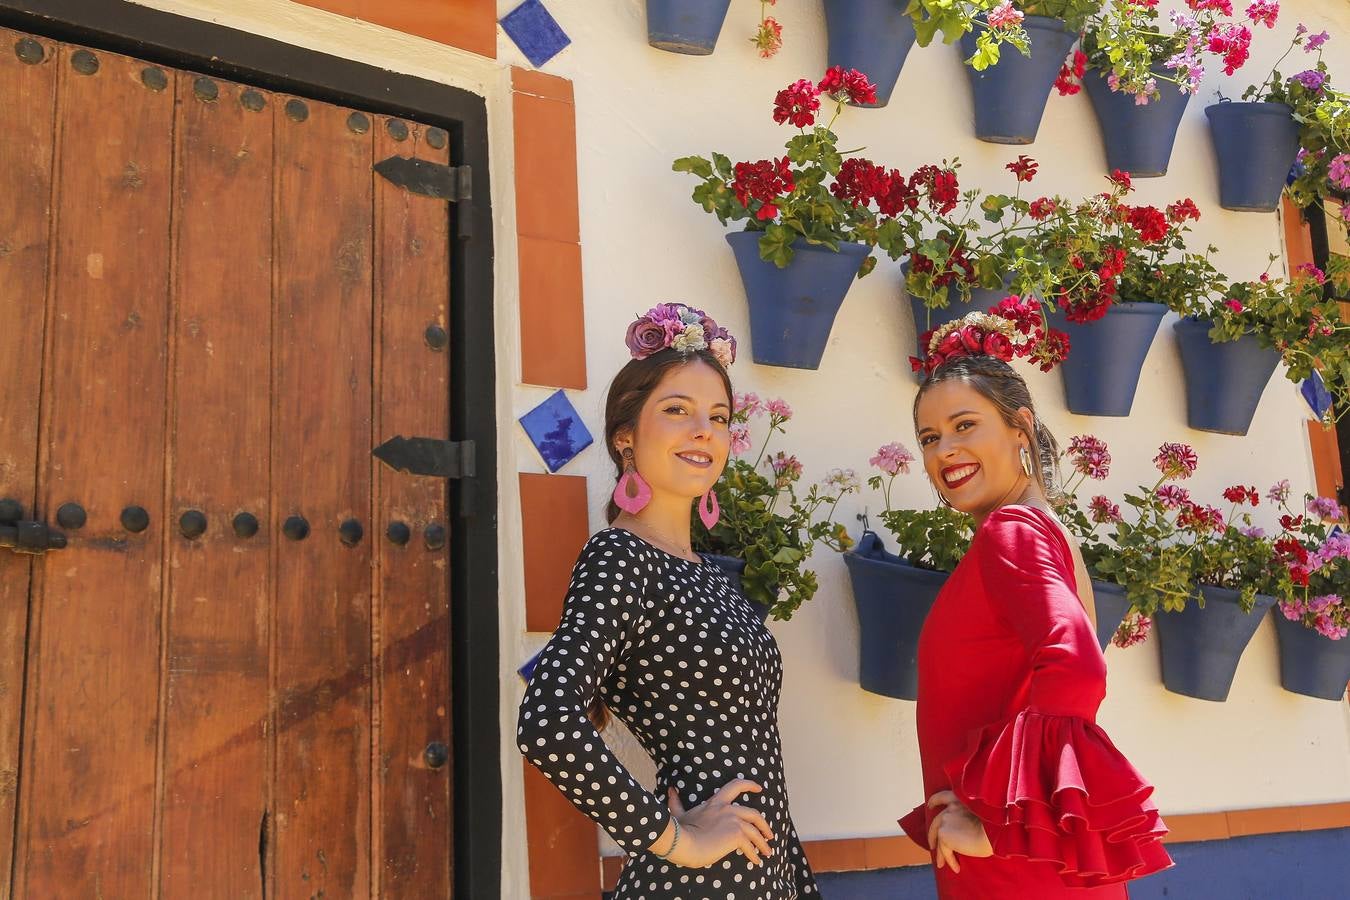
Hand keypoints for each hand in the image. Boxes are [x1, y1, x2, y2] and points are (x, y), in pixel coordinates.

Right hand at [654, 779, 775, 868]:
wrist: (682, 842)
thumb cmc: (679, 830)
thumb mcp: (679, 813)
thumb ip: (676, 801)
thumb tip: (671, 790)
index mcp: (716, 802)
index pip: (735, 786)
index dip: (749, 785)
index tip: (759, 788)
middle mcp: (728, 809)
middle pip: (755, 814)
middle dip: (764, 825)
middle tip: (769, 834)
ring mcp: (734, 821)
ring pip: (756, 831)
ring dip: (763, 843)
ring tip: (766, 852)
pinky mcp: (736, 835)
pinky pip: (750, 846)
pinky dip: (754, 854)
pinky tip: (755, 861)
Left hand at [926, 790, 992, 873]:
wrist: (997, 831)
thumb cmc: (998, 826)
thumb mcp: (983, 816)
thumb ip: (971, 817)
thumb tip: (968, 830)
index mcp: (961, 799)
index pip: (943, 796)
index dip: (935, 801)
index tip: (930, 806)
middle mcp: (951, 807)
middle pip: (936, 821)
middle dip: (932, 833)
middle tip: (932, 844)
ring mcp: (946, 820)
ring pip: (938, 838)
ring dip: (939, 852)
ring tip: (940, 862)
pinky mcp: (945, 834)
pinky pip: (944, 850)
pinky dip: (949, 860)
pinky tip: (956, 868)